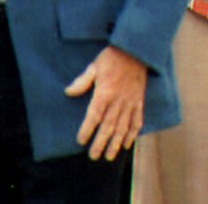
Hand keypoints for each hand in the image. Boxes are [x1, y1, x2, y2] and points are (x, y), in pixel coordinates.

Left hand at [65, 46, 145, 160]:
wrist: (135, 51)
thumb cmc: (111, 57)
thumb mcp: (94, 66)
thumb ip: (82, 81)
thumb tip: (68, 92)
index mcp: (104, 92)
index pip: (94, 116)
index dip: (87, 129)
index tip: (81, 141)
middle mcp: (118, 101)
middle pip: (108, 126)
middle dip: (100, 143)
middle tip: (93, 156)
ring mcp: (130, 103)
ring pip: (122, 128)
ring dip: (115, 143)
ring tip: (109, 156)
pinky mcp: (139, 102)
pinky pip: (137, 122)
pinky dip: (132, 134)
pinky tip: (127, 144)